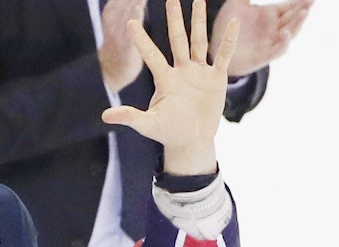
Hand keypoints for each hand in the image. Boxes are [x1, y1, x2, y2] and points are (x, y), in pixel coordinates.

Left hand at [101, 0, 238, 175]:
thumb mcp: (148, 124)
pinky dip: (228, 40)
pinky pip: (223, 55)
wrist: (191, 140)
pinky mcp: (215, 78)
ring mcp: (198, 72)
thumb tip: (104, 116)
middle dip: (174, 19)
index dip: (141, 39)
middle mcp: (180, 70)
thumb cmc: (167, 132)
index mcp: (163, 79)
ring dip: (198, 22)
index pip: (151, 54)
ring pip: (198, 41)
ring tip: (198, 1)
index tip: (131, 22)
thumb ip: (129, 117)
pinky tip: (233, 22)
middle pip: (177, 39)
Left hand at [214, 0, 309, 76]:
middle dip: (303, 8)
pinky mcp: (265, 55)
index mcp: (271, 15)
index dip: (300, 1)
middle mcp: (275, 28)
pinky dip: (283, 43)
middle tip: (311, 1)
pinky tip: (286, 34)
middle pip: (293, 17)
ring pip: (290, 32)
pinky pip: (278, 50)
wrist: (219, 50)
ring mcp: (271, 42)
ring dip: (298, 23)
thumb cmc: (230, 26)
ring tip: (304, 12)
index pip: (290, 6)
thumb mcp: (235, 4)